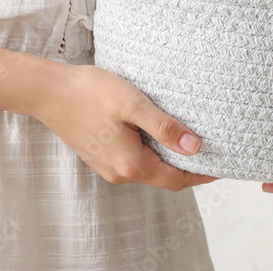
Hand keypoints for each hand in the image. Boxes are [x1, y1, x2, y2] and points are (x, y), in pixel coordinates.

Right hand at [35, 63, 219, 190]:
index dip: (203, 174)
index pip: (178, 180)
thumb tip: (196, 148)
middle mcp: (120, 172)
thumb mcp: (133, 104)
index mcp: (131, 164)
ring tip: (188, 138)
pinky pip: (134, 161)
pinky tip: (157, 133)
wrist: (48, 92)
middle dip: (189, 167)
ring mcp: (108, 166)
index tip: (224, 163)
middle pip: (164, 177)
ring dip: (169, 159)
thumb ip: (165, 127)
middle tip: (212, 148)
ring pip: (149, 169)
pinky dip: (151, 152)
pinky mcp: (100, 156)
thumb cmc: (89, 92)